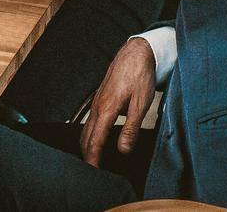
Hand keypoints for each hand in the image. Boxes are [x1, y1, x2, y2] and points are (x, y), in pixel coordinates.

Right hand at [80, 37, 157, 166]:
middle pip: (86, 136)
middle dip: (86, 155)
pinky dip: (90, 134)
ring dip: (87, 145)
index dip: (93, 158)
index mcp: (106, 109)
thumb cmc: (140, 76)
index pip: (95, 140)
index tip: (93, 172)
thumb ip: (131, 128)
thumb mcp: (141, 104)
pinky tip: (96, 138)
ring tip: (92, 159)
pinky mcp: (101, 98)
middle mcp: (97, 106)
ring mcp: (97, 101)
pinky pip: (90, 120)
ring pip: (86, 128)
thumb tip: (122, 150)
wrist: (136, 53)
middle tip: (91, 171)